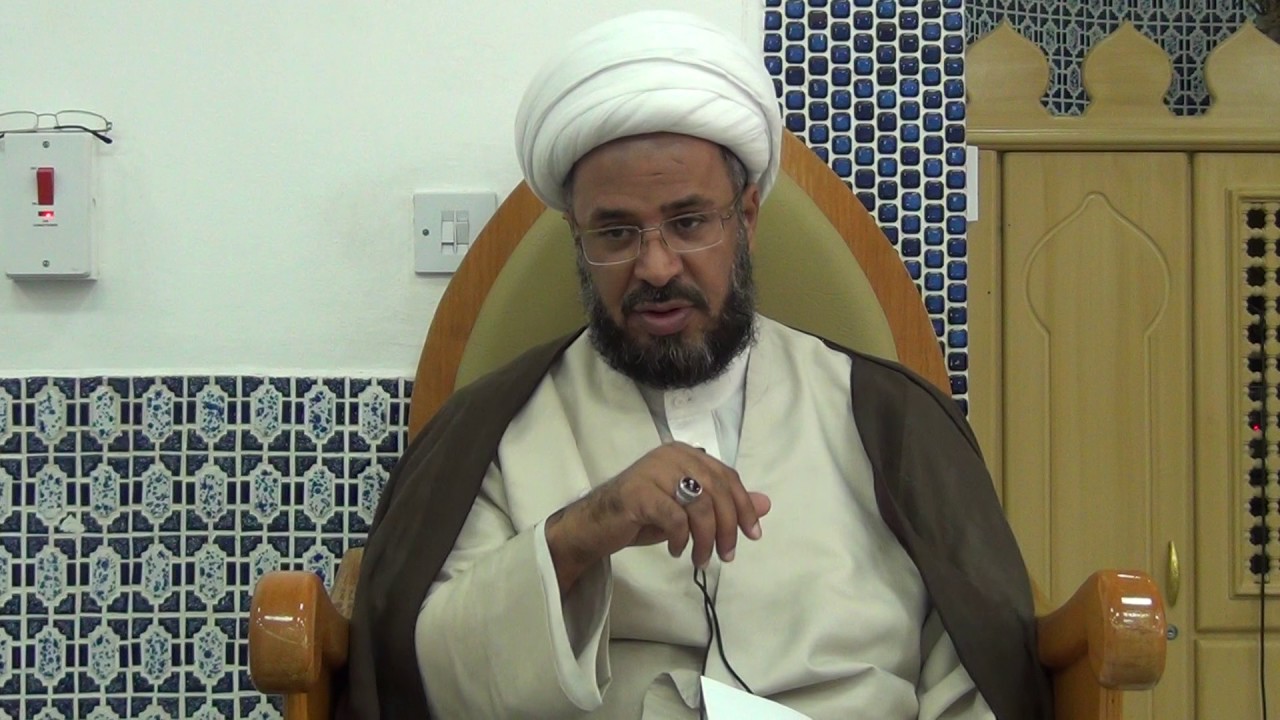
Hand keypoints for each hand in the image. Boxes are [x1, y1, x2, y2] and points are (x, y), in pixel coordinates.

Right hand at [544, 442, 770, 594]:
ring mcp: (653, 470)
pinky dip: (680, 538)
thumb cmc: (645, 514)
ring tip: (701, 559)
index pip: (727, 477)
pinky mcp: (638, 492)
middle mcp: (672, 455)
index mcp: (687, 453)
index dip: (744, 507)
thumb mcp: (690, 511)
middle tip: (727, 555)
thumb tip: (766, 504)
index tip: (753, 536)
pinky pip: (674, 517)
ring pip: (699, 506)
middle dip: (728, 527)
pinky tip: (676, 550)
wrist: (597, 523)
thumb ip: (725, 504)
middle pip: (717, 491)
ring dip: (706, 539)